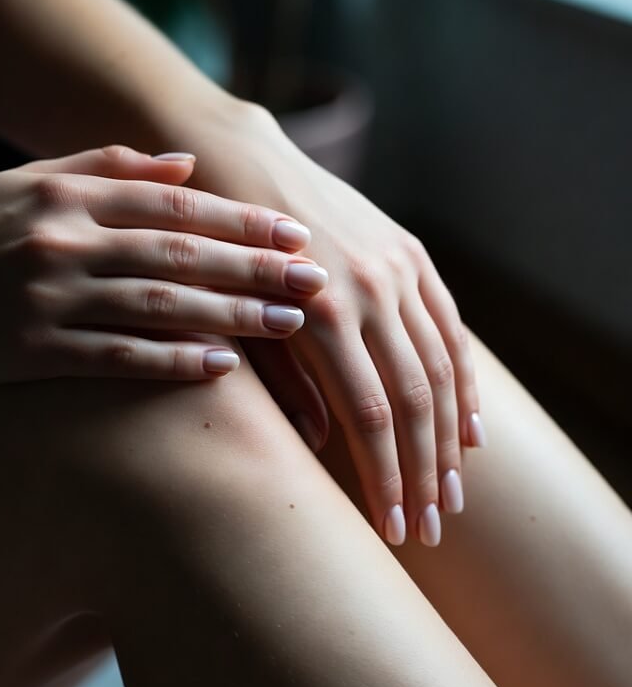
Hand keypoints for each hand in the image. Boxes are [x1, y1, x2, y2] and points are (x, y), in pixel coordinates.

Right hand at [0, 145, 328, 386]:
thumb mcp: (23, 184)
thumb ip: (102, 168)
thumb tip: (184, 164)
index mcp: (64, 196)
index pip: (171, 203)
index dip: (239, 216)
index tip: (293, 230)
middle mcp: (62, 242)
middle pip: (180, 251)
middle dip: (255, 264)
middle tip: (317, 276)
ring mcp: (48, 299)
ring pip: (160, 304)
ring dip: (232, 314)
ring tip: (292, 323)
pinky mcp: (33, 352)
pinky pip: (116, 357)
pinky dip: (171, 361)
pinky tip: (222, 367)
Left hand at [181, 102, 483, 547]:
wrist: (237, 157)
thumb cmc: (217, 244)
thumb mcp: (233, 310)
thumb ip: (283, 375)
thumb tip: (325, 442)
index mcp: (321, 308)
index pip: (370, 415)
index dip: (385, 477)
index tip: (392, 529)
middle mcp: (371, 286)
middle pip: (415, 399)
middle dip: (423, 473)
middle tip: (428, 529)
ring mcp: (396, 266)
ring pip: (441, 368)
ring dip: (450, 440)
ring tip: (453, 497)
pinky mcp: (409, 251)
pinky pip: (449, 326)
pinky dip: (463, 381)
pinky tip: (469, 426)